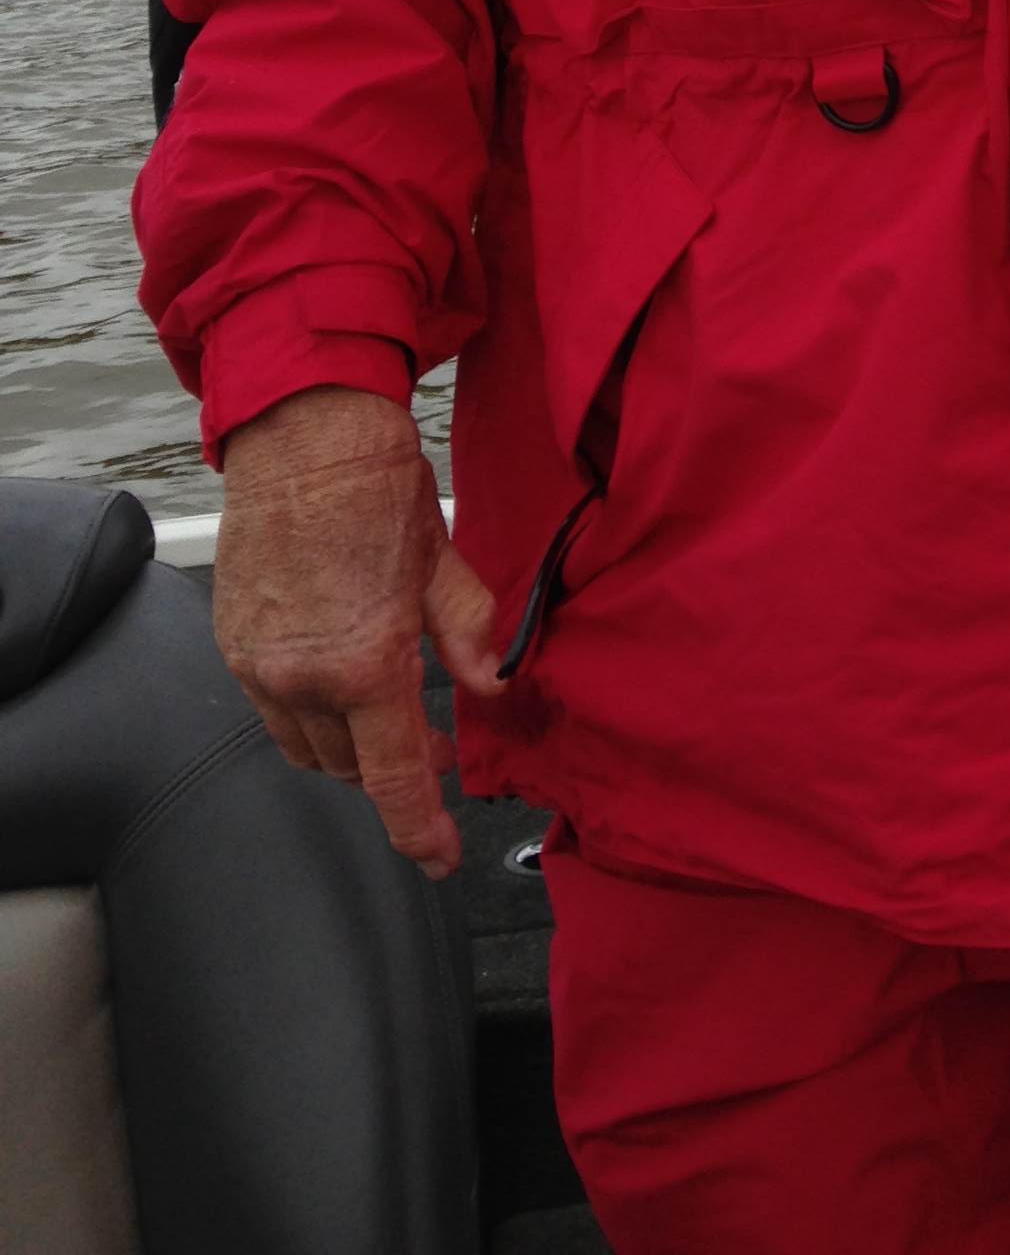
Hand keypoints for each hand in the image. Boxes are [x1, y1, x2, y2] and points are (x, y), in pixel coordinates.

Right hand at [214, 386, 500, 877]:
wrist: (302, 432)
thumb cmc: (376, 485)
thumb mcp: (445, 560)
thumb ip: (472, 634)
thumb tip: (496, 685)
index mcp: (364, 664)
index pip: (393, 779)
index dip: (419, 830)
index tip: (439, 857)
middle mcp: (301, 678)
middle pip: (349, 769)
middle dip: (394, 773)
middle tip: (435, 746)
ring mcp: (257, 664)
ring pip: (306, 747)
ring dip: (350, 748)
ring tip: (392, 714)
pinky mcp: (233, 642)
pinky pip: (272, 709)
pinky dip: (309, 712)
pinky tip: (341, 677)